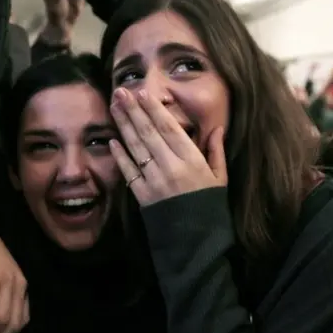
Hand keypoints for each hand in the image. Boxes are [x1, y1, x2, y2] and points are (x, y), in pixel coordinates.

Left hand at [109, 88, 226, 206]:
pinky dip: (120, 155)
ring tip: (114, 107)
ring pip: (136, 148)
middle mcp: (171, 167)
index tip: (142, 93)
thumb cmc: (209, 206)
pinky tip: (112, 140)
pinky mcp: (142, 195)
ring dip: (123, 125)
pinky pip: (128, 171)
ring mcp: (154, 181)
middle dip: (133, 110)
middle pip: (148, 133)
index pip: (169, 128)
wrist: (196, 241)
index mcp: (191, 160)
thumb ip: (216, 151)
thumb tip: (218, 128)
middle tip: (120, 92)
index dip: (154, 109)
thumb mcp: (219, 178)